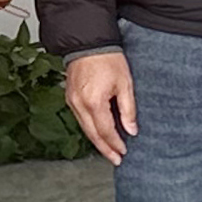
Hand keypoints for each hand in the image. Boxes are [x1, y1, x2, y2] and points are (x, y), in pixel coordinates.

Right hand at [64, 48, 136, 165]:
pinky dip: (89, 128)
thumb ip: (128, 109)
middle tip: (115, 159)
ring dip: (97, 141)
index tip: (123, 152)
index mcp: (94, 102)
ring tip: (108, 150)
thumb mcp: (125, 83)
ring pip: (84, 128)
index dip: (115, 144)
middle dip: (105, 149)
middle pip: (92, 135)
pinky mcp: (70, 97)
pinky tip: (98, 132)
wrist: (88, 42)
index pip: (106, 131)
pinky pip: (80, 118)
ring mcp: (72, 101)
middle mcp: (79, 104)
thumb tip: (131, 130)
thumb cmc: (107, 58)